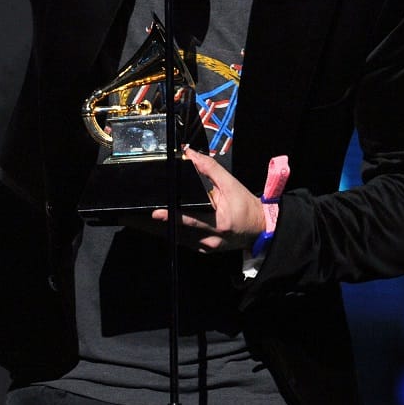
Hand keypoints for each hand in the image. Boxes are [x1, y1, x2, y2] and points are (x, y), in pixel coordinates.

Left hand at [151, 147, 265, 252]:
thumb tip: (190, 154)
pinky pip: (186, 242)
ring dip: (165, 228)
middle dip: (160, 223)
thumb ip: (210, 169)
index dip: (171, 216)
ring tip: (148, 219)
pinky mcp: (205, 250)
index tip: (156, 214)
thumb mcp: (231, 184)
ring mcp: (207, 247)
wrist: (260, 226)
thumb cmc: (246, 206)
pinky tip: (170, 225)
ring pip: (179, 239)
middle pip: (179, 232)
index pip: (190, 218)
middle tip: (144, 216)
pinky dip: (177, 233)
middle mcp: (211, 238)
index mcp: (218, 222)